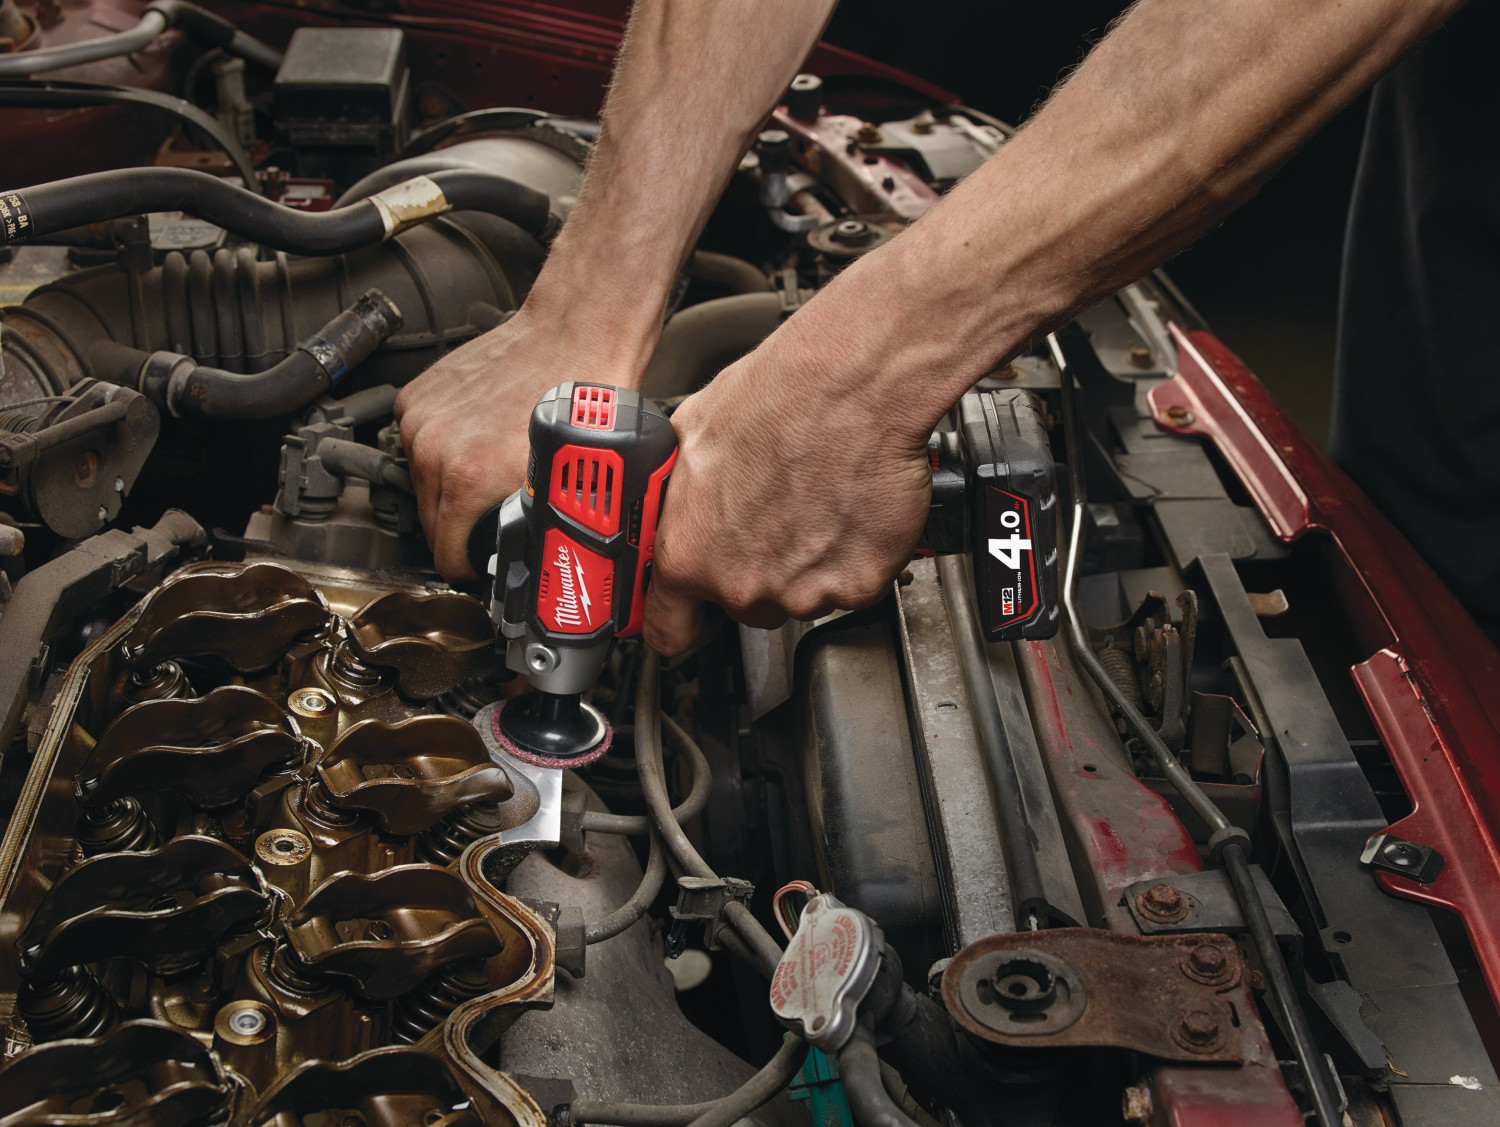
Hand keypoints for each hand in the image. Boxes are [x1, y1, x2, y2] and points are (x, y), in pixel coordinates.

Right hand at [395, 309, 636, 577]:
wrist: (572, 336)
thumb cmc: (578, 397)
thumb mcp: (565, 480)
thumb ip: (538, 524)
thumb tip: (538, 561)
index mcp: (469, 478)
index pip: (447, 555)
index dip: (468, 567)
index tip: (480, 566)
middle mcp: (435, 450)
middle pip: (430, 521)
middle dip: (458, 532)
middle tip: (487, 527)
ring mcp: (421, 421)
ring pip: (422, 482)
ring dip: (448, 489)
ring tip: (484, 480)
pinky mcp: (416, 397)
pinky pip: (418, 443)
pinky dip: (439, 450)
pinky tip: (472, 443)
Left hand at [641, 343, 933, 655]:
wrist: (850, 385)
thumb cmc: (775, 397)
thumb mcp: (689, 435)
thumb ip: (677, 493)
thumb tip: (675, 500)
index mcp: (688, 553)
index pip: (668, 630)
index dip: (681, 622)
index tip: (690, 618)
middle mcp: (742, 583)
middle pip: (745, 606)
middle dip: (757, 572)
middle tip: (775, 520)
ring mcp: (803, 591)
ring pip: (800, 596)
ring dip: (807, 563)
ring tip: (816, 504)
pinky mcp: (858, 585)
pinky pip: (851, 585)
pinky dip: (854, 557)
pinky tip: (847, 511)